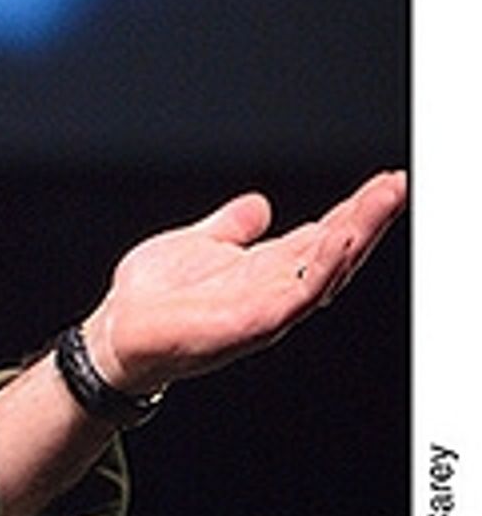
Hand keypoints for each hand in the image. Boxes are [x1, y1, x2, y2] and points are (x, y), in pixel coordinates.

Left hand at [82, 168, 405, 396]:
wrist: (117, 333)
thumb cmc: (156, 297)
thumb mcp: (197, 244)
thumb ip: (231, 227)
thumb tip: (259, 203)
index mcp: (267, 270)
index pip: (323, 236)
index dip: (356, 212)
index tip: (387, 183)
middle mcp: (275, 292)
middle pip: (334, 253)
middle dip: (368, 219)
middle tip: (398, 185)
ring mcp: (265, 311)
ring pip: (323, 273)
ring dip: (353, 239)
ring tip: (378, 205)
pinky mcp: (247, 325)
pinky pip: (292, 297)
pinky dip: (317, 270)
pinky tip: (336, 243)